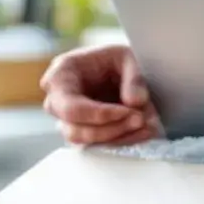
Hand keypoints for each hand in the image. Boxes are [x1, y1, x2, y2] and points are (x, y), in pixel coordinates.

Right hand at [40, 44, 161, 145]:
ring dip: (119, 137)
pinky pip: (99, 146)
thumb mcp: (128, 57)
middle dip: (111, 128)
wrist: (118, 68)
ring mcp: (68, 121)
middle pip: (75, 131)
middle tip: (140, 119)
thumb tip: (135, 102)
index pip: (71, 107)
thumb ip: (134, 78)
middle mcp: (58, 101)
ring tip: (146, 125)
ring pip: (87, 142)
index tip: (128, 111)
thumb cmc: (114, 58)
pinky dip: (124, 140)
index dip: (99, 115)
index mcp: (60, 76)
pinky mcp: (84, 134)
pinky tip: (143, 131)